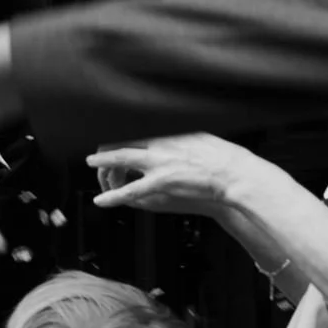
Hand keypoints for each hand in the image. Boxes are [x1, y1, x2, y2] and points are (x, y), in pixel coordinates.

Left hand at [87, 134, 261, 217]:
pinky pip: (130, 190)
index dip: (118, 134)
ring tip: (93, 167)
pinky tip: (102, 200)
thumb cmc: (221, 157)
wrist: (234, 174)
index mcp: (167, 131)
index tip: (112, 140)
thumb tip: (165, 130)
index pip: (132, 128)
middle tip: (97, 155)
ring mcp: (159, 162)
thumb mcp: (196, 135)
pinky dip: (113, 196)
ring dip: (102, 165)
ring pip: (120, 158)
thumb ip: (175, 134)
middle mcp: (160, 142)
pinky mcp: (162, 181)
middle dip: (105, 149)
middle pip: (121, 139)